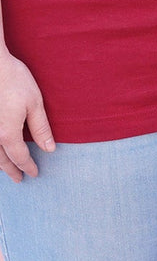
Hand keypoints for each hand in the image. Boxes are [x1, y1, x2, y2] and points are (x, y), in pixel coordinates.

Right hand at [0, 52, 53, 181]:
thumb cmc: (15, 81)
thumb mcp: (35, 104)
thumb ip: (41, 128)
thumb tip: (49, 149)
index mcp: (7, 133)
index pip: (19, 157)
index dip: (28, 166)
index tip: (34, 174)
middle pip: (1, 159)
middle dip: (11, 170)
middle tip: (18, 179)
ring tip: (7, 169)